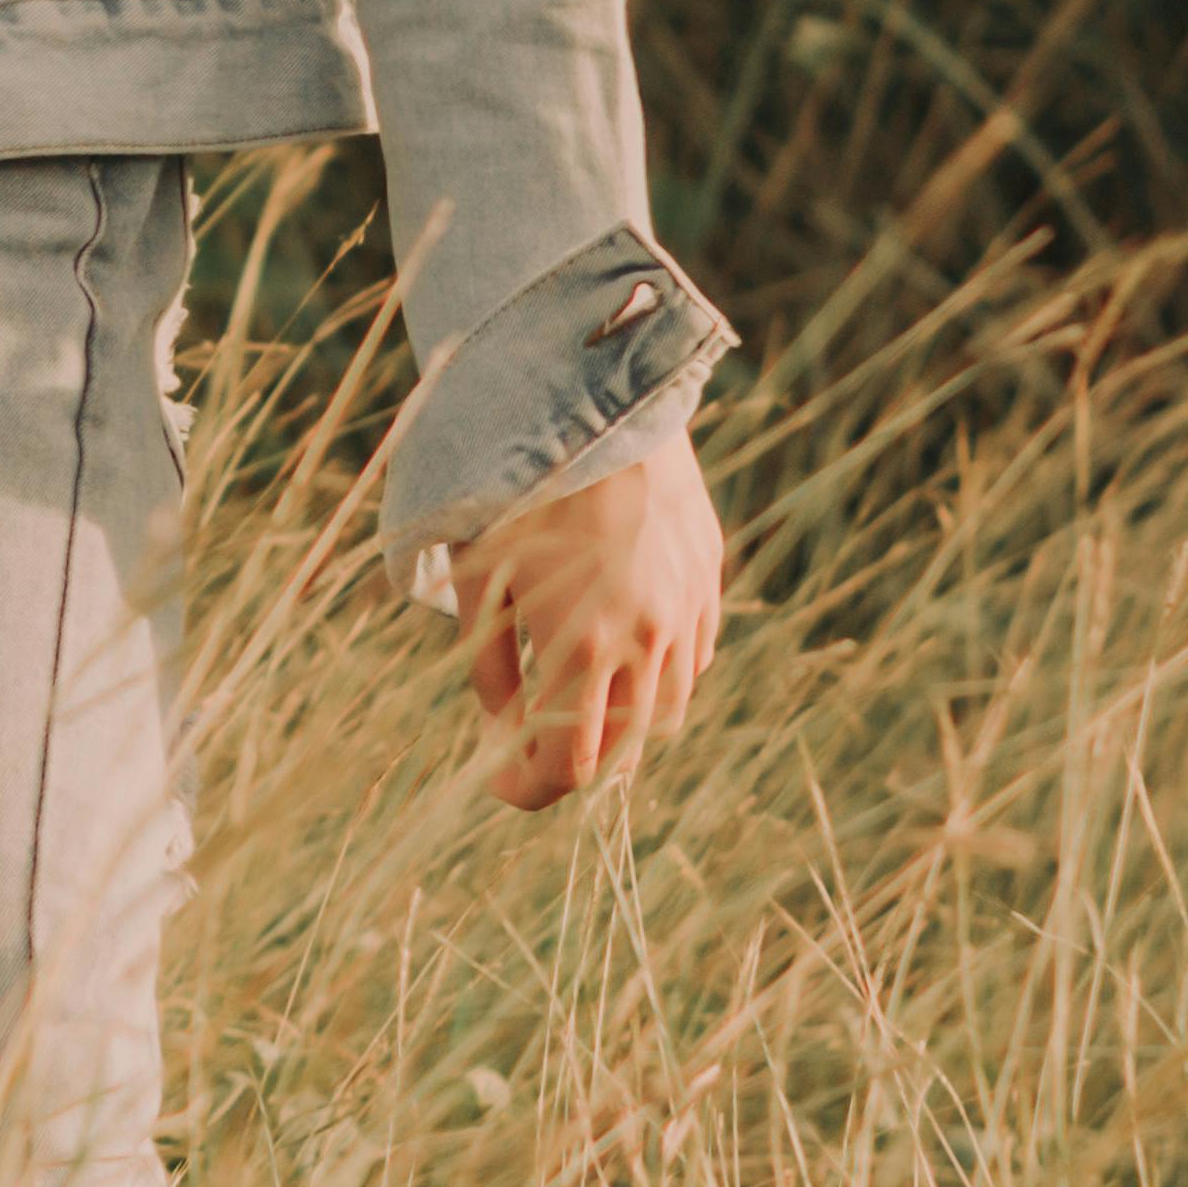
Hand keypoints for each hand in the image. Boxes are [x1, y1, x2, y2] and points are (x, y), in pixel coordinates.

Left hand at [443, 422, 723, 812]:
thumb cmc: (519, 485)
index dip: (529, 789)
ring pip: (666, 710)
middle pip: (620, 752)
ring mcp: (687, 611)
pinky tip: (623, 646)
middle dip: (572, 760)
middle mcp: (646, 641)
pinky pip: (694, 656)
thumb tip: (501, 728)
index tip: (501, 781)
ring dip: (620, 721)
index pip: (567, 768)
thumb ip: (490, 665)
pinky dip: (659, 673)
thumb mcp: (479, 576)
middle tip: (530, 740)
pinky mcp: (708, 577)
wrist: (599, 398)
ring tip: (575, 692)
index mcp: (582, 648)